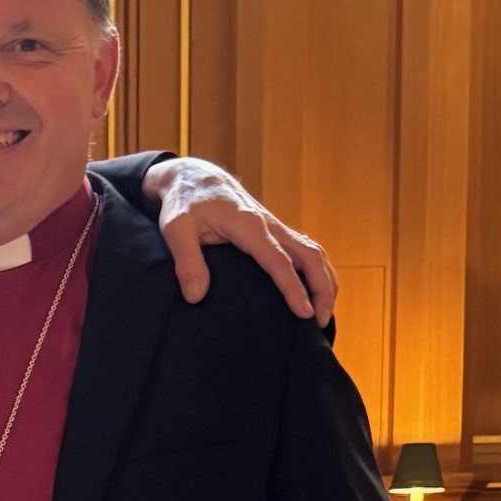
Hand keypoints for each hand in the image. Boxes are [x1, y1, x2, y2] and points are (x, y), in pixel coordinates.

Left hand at [142, 157, 338, 325]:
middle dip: (321, 289)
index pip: (279, 261)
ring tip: (322, 314)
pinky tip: (314, 293)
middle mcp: (269, 225)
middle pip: (310, 255)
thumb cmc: (184, 201)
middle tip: (319, 323)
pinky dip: (316, 272)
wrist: (194, 177)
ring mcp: (275, 227)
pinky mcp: (274, 231)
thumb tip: (197, 296)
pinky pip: (305, 251)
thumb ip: (187, 262)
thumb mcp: (175, 229)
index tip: (304, 314)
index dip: (294, 288)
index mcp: (249, 226)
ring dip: (324, 281)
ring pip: (313, 252)